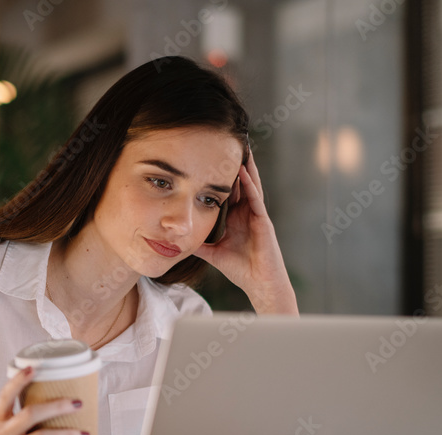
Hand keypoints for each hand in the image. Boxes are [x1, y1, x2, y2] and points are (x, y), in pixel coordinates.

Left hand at [192, 153, 298, 314]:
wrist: (260, 284)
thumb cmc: (241, 269)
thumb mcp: (213, 253)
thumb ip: (199, 244)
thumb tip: (178, 240)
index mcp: (237, 218)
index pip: (228, 191)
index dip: (220, 176)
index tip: (209, 159)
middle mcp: (248, 213)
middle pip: (240, 183)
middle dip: (234, 164)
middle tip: (226, 143)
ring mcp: (256, 216)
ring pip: (250, 185)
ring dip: (245, 167)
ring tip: (239, 147)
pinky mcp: (263, 222)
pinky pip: (255, 199)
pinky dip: (249, 185)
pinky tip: (243, 171)